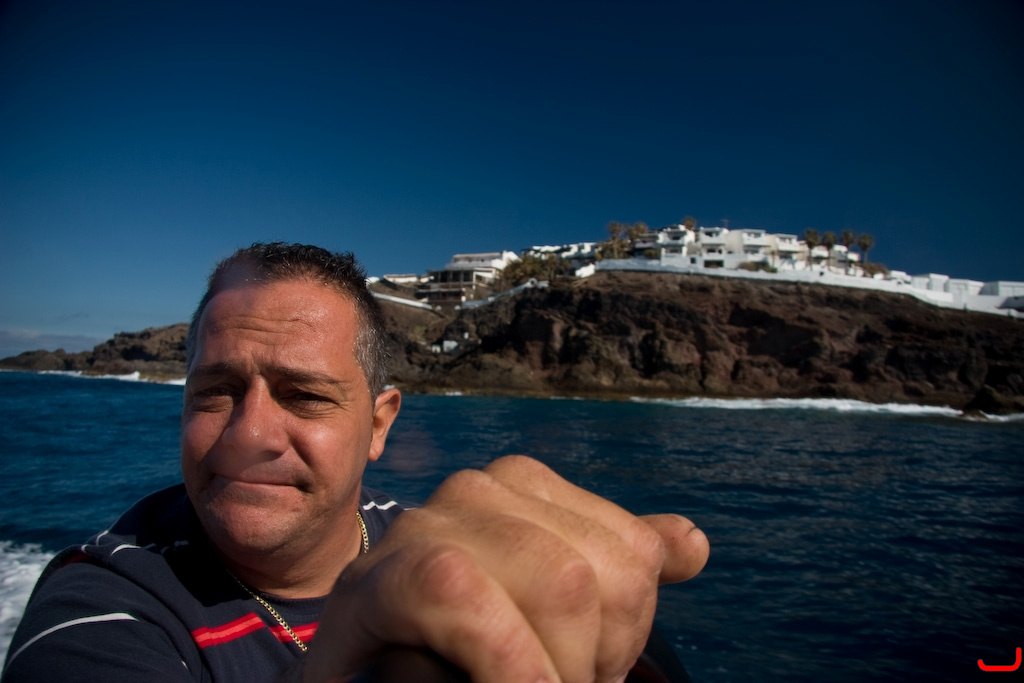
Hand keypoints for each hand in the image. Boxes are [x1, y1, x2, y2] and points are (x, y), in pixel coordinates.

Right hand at [304, 456, 708, 682]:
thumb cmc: (471, 655)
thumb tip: (692, 543)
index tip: (573, 666)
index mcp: (524, 487)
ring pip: (561, 584)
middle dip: (587, 659)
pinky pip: (467, 599)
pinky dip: (507, 667)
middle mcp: (476, 489)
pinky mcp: (375, 579)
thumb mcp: (552, 614)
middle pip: (601, 576)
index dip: (621, 636)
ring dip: (546, 672)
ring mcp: (424, 527)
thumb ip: (616, 574)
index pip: (635, 556)